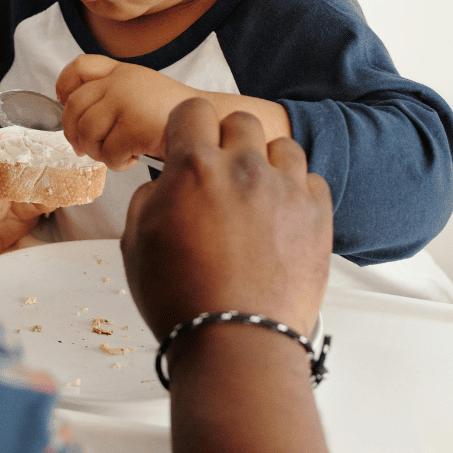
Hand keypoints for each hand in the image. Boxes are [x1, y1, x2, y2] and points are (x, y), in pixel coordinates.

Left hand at [57, 54, 193, 168]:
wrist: (210, 122)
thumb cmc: (173, 115)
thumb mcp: (142, 90)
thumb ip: (113, 94)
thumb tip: (75, 120)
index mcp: (122, 71)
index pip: (79, 67)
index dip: (63, 86)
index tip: (64, 104)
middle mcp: (121, 82)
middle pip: (74, 107)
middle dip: (73, 133)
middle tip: (84, 148)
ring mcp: (127, 101)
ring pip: (86, 132)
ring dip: (96, 152)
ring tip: (114, 155)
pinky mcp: (135, 125)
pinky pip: (108, 152)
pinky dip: (116, 163)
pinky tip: (132, 160)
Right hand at [120, 98, 331, 338]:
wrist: (236, 342)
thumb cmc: (183, 300)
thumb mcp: (135, 244)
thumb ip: (148, 197)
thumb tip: (163, 183)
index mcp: (194, 168)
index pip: (194, 110)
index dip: (187, 126)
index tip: (189, 141)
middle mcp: (243, 168)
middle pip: (242, 121)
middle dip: (228, 140)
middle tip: (222, 172)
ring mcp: (285, 189)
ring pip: (283, 145)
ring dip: (267, 162)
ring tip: (256, 194)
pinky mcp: (317, 215)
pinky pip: (311, 180)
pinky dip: (297, 192)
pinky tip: (280, 217)